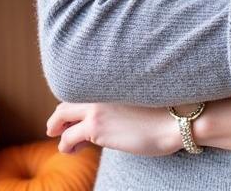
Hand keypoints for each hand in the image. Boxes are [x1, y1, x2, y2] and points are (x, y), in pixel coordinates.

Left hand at [45, 100, 184, 156]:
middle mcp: (101, 89)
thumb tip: (121, 108)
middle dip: (59, 113)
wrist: (175, 119)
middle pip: (69, 98)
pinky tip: (70, 151)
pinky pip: (68, 137)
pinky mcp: (95, 128)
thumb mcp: (145, 94)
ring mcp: (96, 108)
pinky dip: (65, 145)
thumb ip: (126, 97)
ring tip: (57, 138)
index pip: (85, 87)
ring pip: (63, 116)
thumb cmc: (169, 109)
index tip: (75, 111)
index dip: (77, 99)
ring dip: (57, 128)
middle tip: (54, 125)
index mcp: (113, 79)